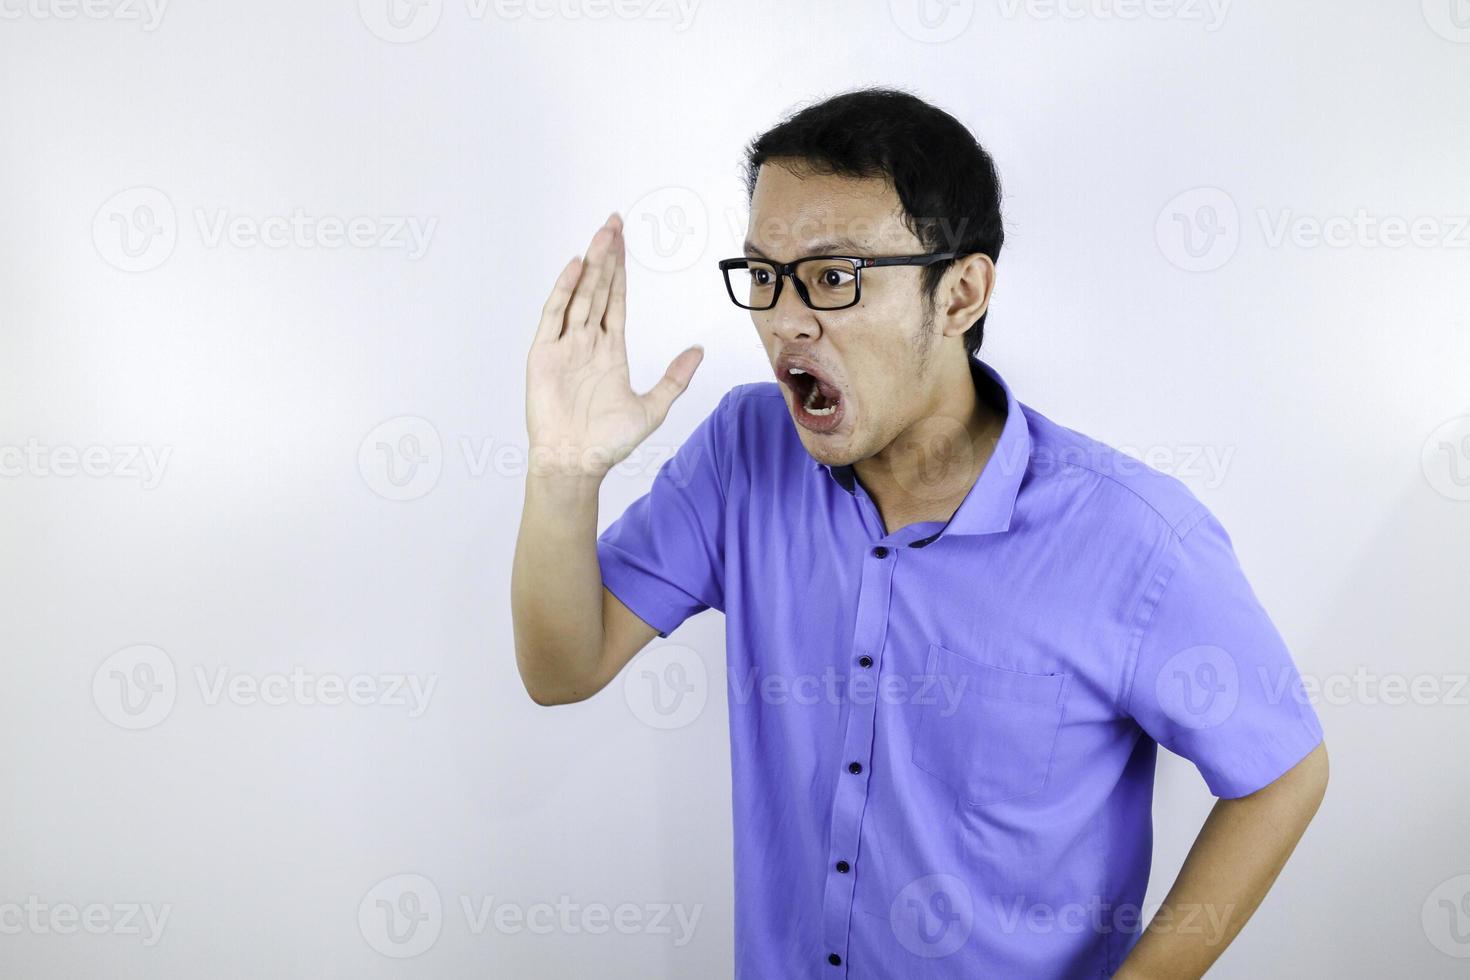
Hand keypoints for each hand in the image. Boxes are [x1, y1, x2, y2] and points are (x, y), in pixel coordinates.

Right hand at [525, 212, 704, 479]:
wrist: (576, 463)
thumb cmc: (608, 442)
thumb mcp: (652, 407)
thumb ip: (675, 377)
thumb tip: (698, 350)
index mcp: (610, 350)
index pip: (616, 300)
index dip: (620, 271)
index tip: (623, 242)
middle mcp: (586, 342)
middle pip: (598, 289)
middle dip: (606, 257)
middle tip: (613, 222)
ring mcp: (564, 346)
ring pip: (579, 296)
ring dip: (589, 266)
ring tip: (601, 235)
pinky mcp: (544, 355)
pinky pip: (554, 316)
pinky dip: (563, 291)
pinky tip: (575, 268)